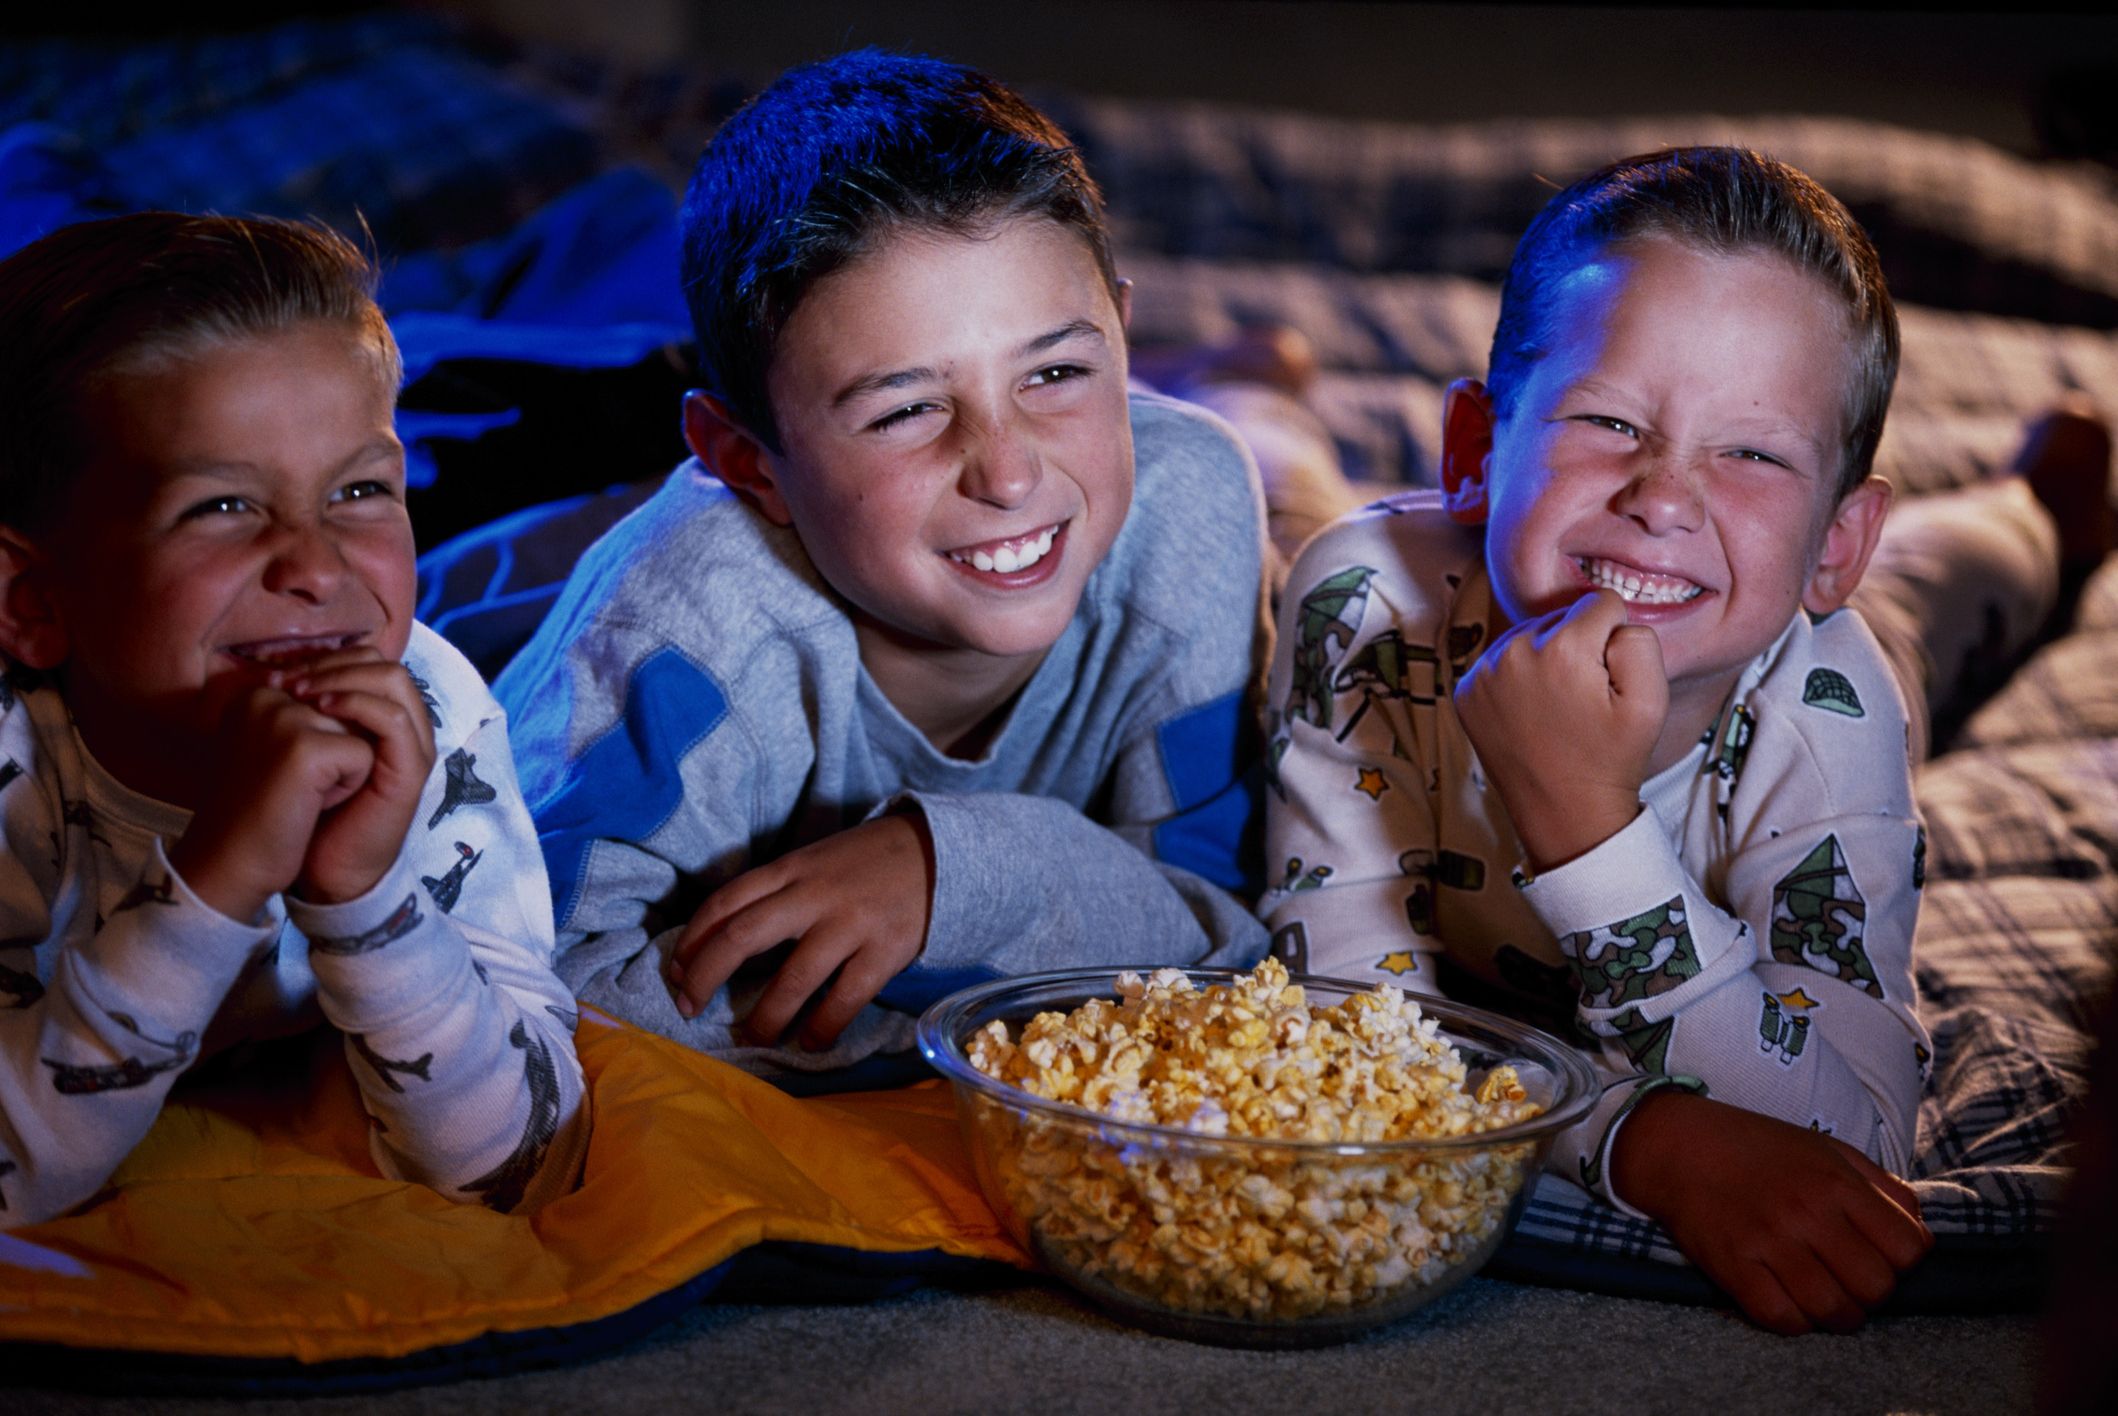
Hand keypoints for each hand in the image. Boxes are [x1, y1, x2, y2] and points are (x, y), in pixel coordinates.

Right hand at [169, 684, 376, 923]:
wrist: (229, 866)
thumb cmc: (256, 812)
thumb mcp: (273, 748)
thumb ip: (306, 715)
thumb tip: (356, 692)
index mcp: (256, 692)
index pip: (333, 698)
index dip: (325, 747)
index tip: (279, 775)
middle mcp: (265, 695)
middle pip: (349, 713)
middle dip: (336, 756)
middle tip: (288, 789)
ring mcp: (284, 718)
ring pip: (360, 732)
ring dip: (342, 771)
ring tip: (297, 795)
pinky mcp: (304, 748)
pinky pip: (364, 757)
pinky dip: (346, 787)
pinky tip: (307, 805)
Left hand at [279, 648, 437, 902]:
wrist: (323, 868)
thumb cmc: (307, 809)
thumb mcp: (298, 749)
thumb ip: (301, 711)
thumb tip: (269, 669)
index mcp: (380, 718)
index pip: (365, 660)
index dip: (324, 657)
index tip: (278, 672)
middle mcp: (403, 727)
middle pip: (382, 662)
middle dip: (333, 661)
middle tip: (289, 680)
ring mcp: (412, 746)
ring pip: (394, 680)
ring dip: (344, 677)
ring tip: (302, 692)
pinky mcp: (411, 770)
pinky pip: (394, 718)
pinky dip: (357, 704)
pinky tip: (321, 708)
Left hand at [666, 814, 935, 1049]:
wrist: (936, 853)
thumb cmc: (863, 864)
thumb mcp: (813, 862)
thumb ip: (775, 892)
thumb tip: (722, 943)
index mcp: (790, 868)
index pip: (724, 903)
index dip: (691, 942)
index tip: (676, 973)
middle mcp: (813, 894)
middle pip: (740, 936)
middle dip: (704, 977)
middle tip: (689, 1008)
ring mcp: (850, 923)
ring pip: (792, 978)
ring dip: (764, 1018)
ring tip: (753, 1038)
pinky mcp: (884, 951)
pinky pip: (844, 999)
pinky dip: (822, 1028)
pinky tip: (810, 1043)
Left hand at [1453, 588, 1665, 870]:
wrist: (1564, 815)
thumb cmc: (1611, 760)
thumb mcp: (1651, 701)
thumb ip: (1639, 640)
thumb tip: (1612, 617)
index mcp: (1562, 649)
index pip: (1600, 601)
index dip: (1614, 638)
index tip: (1607, 679)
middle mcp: (1514, 652)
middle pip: (1561, 616)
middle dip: (1578, 646)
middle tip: (1582, 699)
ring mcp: (1483, 673)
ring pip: (1530, 635)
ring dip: (1546, 659)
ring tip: (1557, 708)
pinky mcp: (1466, 691)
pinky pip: (1501, 660)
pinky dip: (1517, 679)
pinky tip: (1530, 714)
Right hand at [1611, 1090, 1931, 1333]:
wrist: (1678, 1146)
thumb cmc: (1758, 1148)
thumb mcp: (1828, 1150)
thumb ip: (1881, 1187)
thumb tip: (1919, 1231)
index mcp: (1837, 1182)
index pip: (1909, 1248)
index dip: (1903, 1262)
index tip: (1880, 1257)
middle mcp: (1808, 1213)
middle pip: (1876, 1287)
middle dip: (1871, 1293)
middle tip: (1849, 1281)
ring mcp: (1769, 1242)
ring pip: (1833, 1311)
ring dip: (1837, 1315)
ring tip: (1824, 1299)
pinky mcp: (1734, 1267)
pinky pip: (1781, 1319)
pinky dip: (1793, 1322)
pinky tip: (1788, 1302)